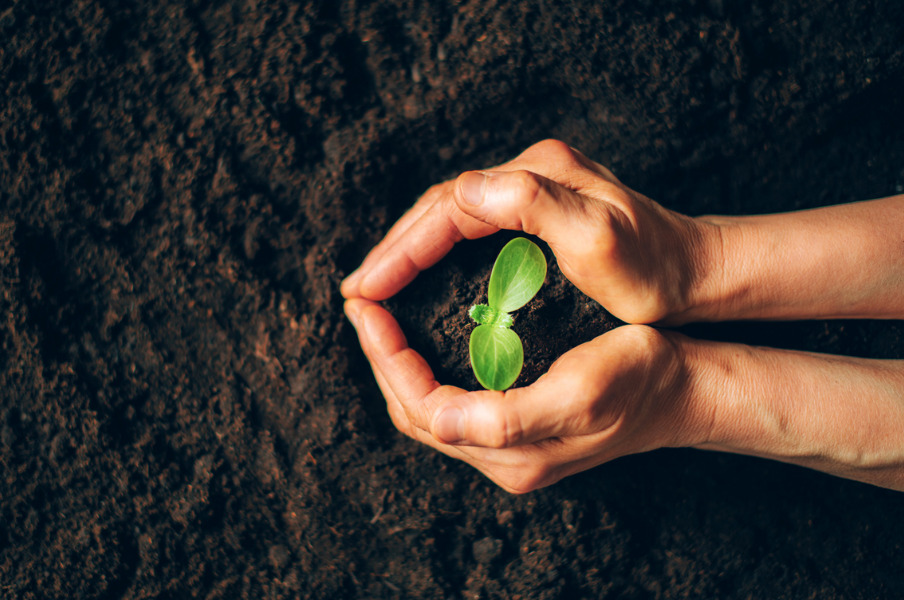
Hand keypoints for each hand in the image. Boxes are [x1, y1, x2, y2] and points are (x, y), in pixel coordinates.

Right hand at [341, 139, 713, 324]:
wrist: (698, 272)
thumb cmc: (654, 268)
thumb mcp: (599, 239)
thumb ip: (534, 205)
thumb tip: (464, 187)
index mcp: (536, 175)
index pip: (447, 208)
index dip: (401, 249)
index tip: (366, 289)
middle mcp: (529, 175)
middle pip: (440, 207)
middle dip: (394, 250)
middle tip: (357, 293)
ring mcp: (534, 191)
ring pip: (449, 217)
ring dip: (408, 252)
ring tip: (376, 287)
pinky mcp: (538, 214)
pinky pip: (468, 229)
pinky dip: (436, 253)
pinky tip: (421, 276)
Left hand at [344, 298, 700, 492]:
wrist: (684, 388)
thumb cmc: (640, 377)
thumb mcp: (580, 392)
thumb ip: (507, 416)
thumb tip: (437, 421)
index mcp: (511, 452)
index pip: (421, 409)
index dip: (387, 359)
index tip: (368, 310)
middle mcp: (504, 459)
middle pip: (414, 413)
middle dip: (382, 360)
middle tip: (364, 308)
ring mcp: (509, 448)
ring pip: (428, 411)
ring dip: (398, 365)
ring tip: (382, 320)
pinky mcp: (518, 431)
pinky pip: (450, 404)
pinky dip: (425, 371)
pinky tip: (422, 340)